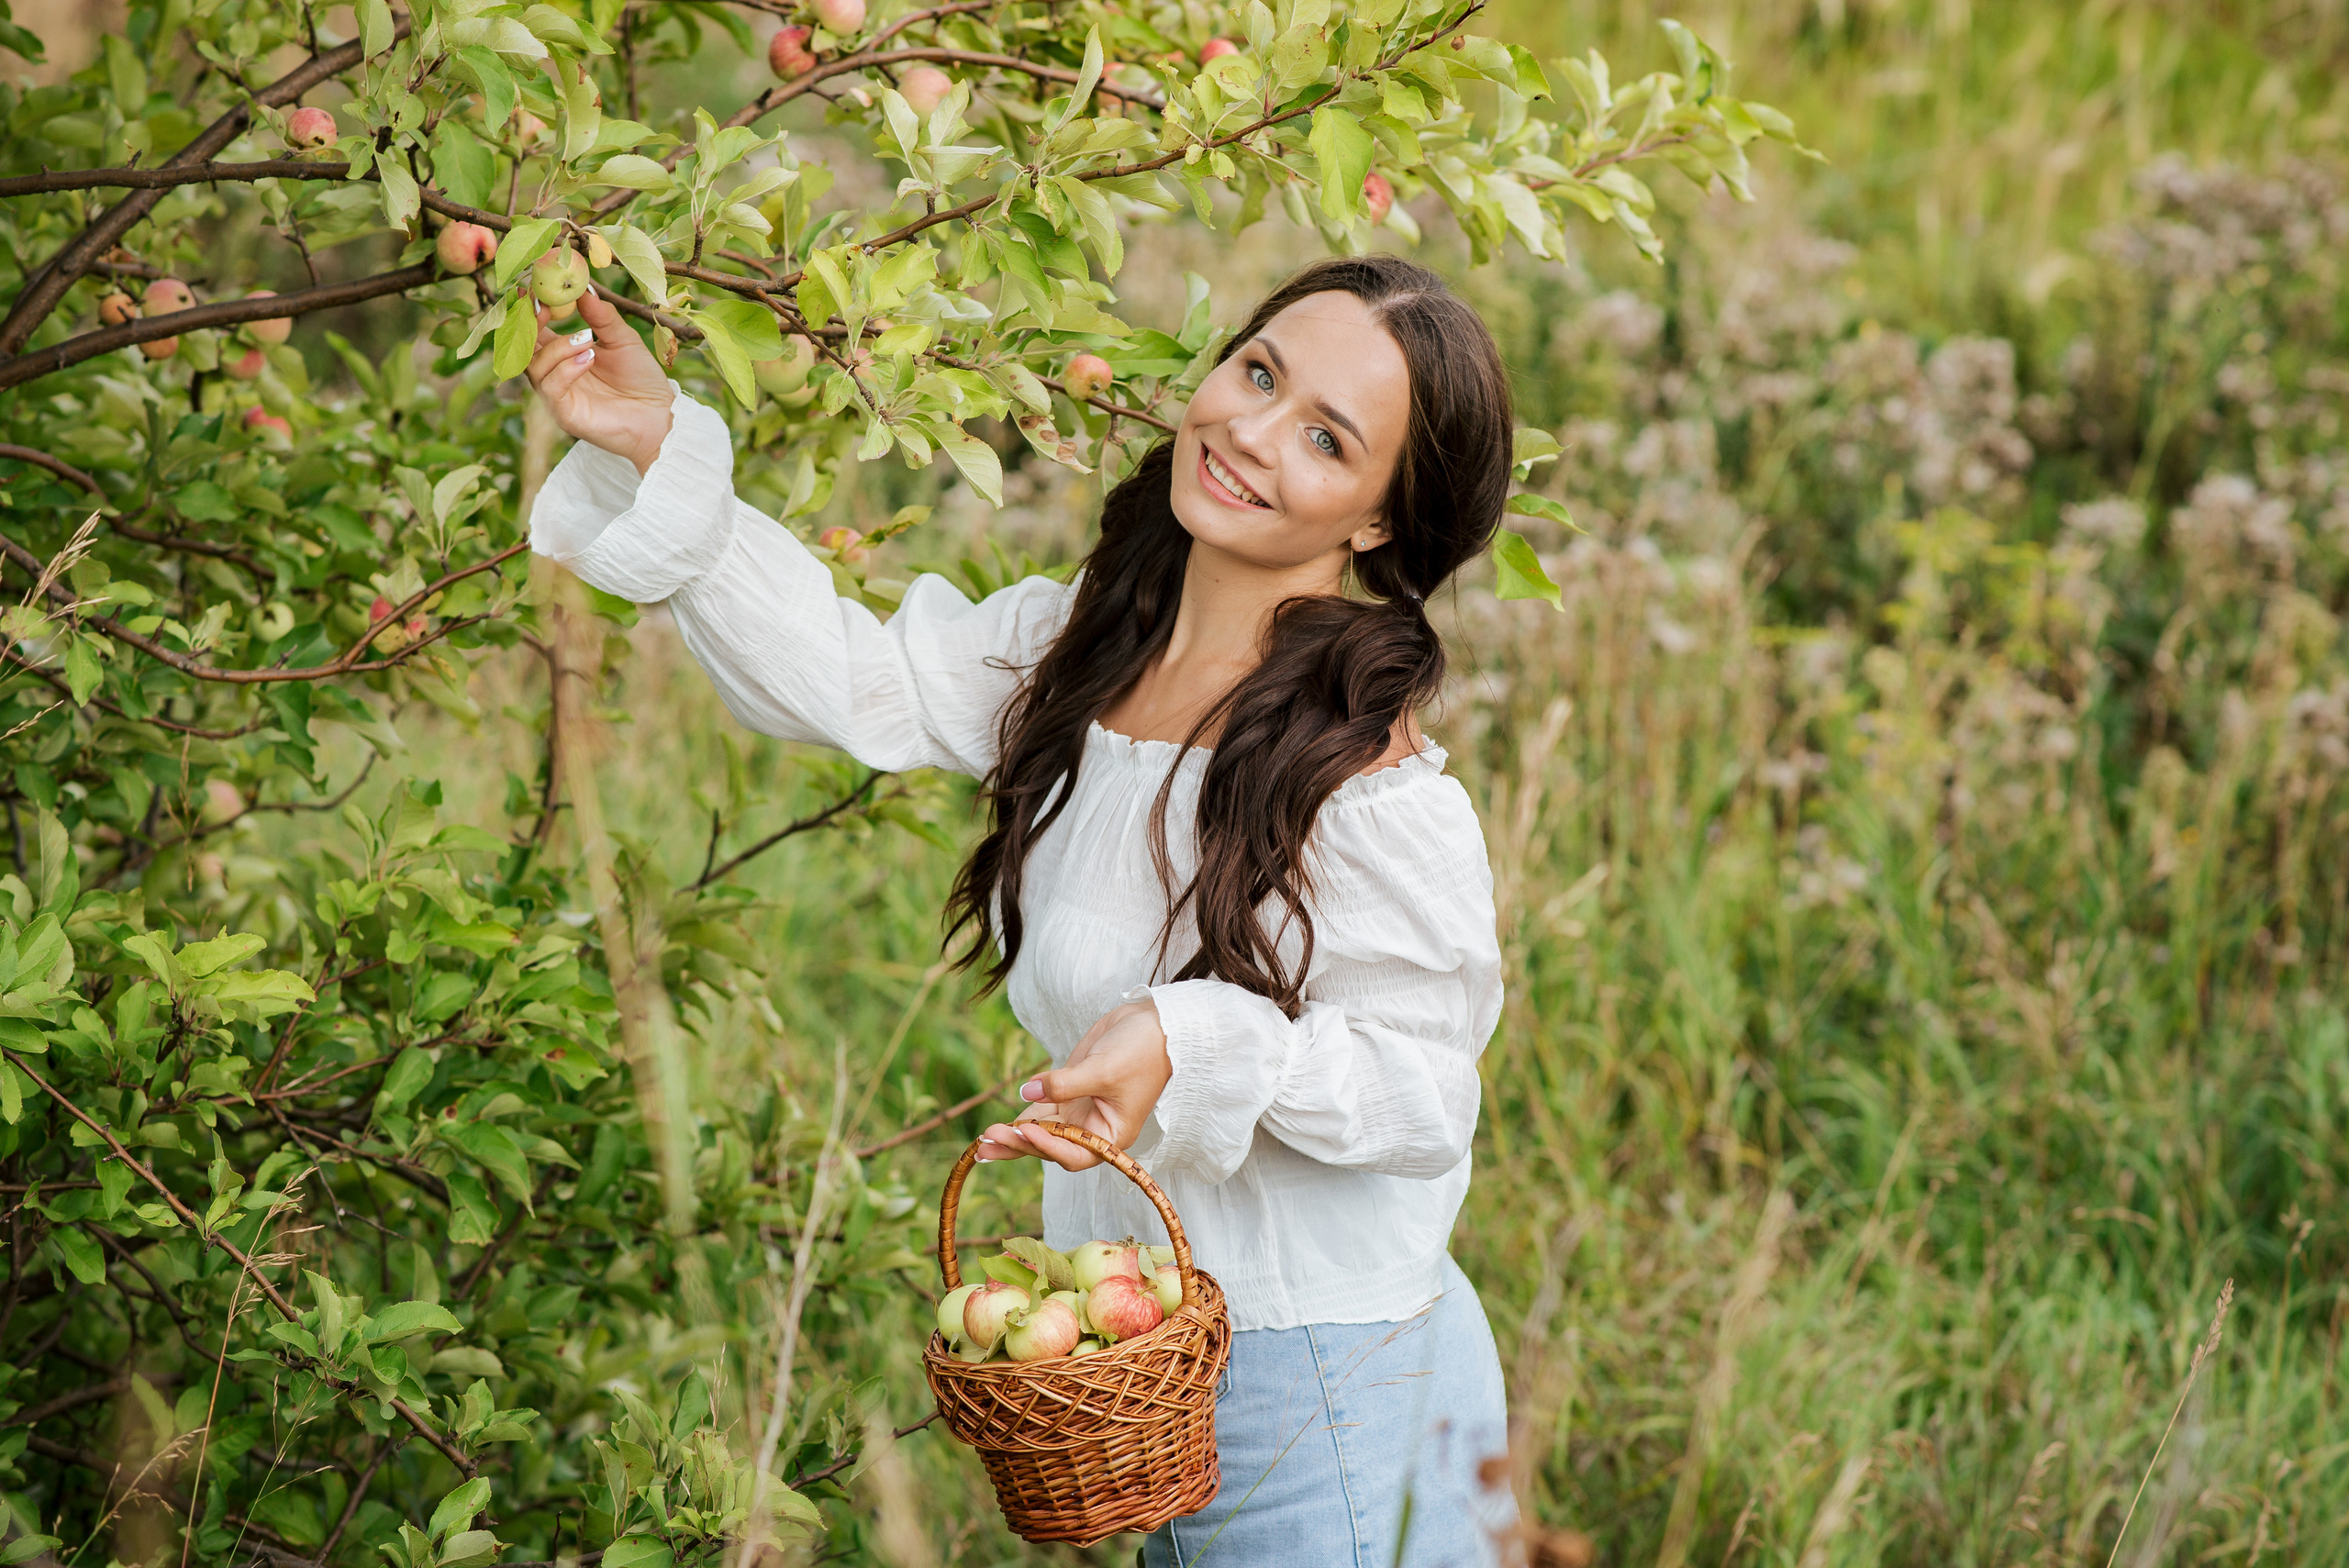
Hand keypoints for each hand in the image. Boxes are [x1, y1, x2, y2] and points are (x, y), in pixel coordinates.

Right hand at [524, 290, 674, 475]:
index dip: (531, 310)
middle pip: (523, 347)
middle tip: (547, 306)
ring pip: (536, 366)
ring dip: (558, 347)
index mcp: (562, 355)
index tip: (536, 289)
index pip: (535, 330)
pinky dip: (566, 369)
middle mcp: (554, 374)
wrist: (661, 415)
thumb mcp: (623, 339)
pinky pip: (552, 388)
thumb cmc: (641, 379)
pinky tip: (588, 358)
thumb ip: (602, 316)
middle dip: (530, 324)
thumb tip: (584, 288)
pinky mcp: (565, 415)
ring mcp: (557, 396)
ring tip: (587, 339)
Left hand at [975, 1000, 1171, 1171]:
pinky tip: (998, 1125)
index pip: (1076, 1152)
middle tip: (988, 1139)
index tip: (1025, 1131)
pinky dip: (1020, 1116)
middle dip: (1020, 1143)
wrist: (1152, 1024)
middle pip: (1051, 1145)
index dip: (1049, 1146)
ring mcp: (1078, 1110)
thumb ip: (1064, 1084)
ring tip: (982, 1140)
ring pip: (1040, 1130)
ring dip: (1013, 1135)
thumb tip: (1027, 1091)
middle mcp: (1093, 1128)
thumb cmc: (1141, 1051)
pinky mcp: (1067, 1092)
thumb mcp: (1104, 1069)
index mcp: (1111, 1133)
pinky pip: (1040, 1109)